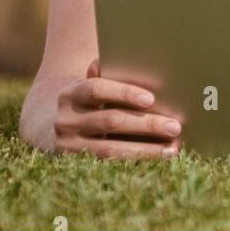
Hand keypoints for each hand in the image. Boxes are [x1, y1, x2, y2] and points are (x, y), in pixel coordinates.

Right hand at [53, 59, 181, 158]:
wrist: (54, 127)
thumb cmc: (89, 102)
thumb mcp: (93, 86)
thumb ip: (111, 76)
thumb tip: (145, 64)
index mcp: (71, 94)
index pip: (96, 89)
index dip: (123, 93)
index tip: (151, 99)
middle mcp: (66, 120)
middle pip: (110, 121)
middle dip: (146, 125)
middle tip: (175, 127)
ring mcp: (68, 145)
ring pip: (109, 149)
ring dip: (145, 149)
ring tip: (173, 148)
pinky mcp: (75, 166)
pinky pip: (108, 166)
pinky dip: (135, 162)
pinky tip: (157, 160)